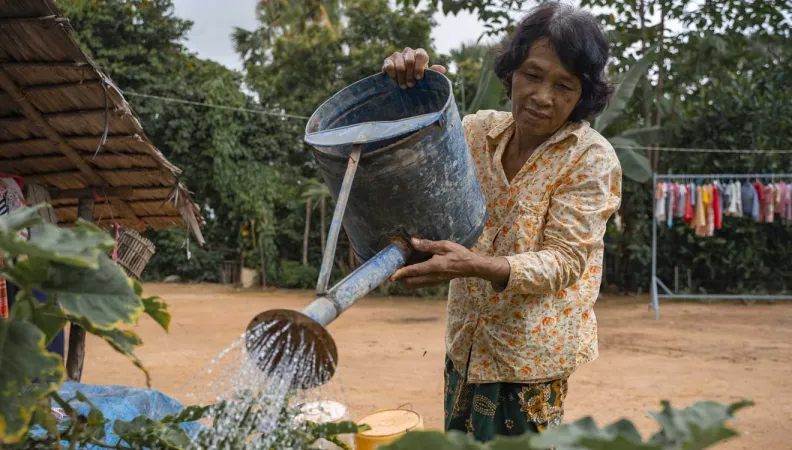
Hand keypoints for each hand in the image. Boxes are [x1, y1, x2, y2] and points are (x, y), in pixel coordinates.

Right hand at [382, 47, 446, 88]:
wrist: (403, 80)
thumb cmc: (418, 77)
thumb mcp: (427, 76)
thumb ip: (434, 72)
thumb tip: (443, 69)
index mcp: (420, 53)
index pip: (421, 55)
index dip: (420, 67)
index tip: (419, 78)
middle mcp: (409, 52)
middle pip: (409, 61)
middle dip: (410, 75)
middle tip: (411, 86)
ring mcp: (397, 55)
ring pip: (399, 66)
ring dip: (402, 78)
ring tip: (403, 86)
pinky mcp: (387, 60)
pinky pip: (389, 66)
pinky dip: (392, 74)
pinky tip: (394, 80)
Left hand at [390, 238, 510, 289]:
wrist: (471, 267)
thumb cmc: (459, 254)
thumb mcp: (444, 245)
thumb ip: (428, 244)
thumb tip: (412, 241)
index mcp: (434, 267)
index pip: (414, 271)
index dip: (401, 273)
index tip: (391, 275)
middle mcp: (432, 277)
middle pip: (410, 283)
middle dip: (400, 278)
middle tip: (393, 269)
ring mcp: (434, 281)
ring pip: (414, 285)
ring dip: (405, 280)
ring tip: (400, 270)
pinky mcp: (435, 282)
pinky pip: (419, 284)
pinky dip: (412, 279)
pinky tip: (411, 270)